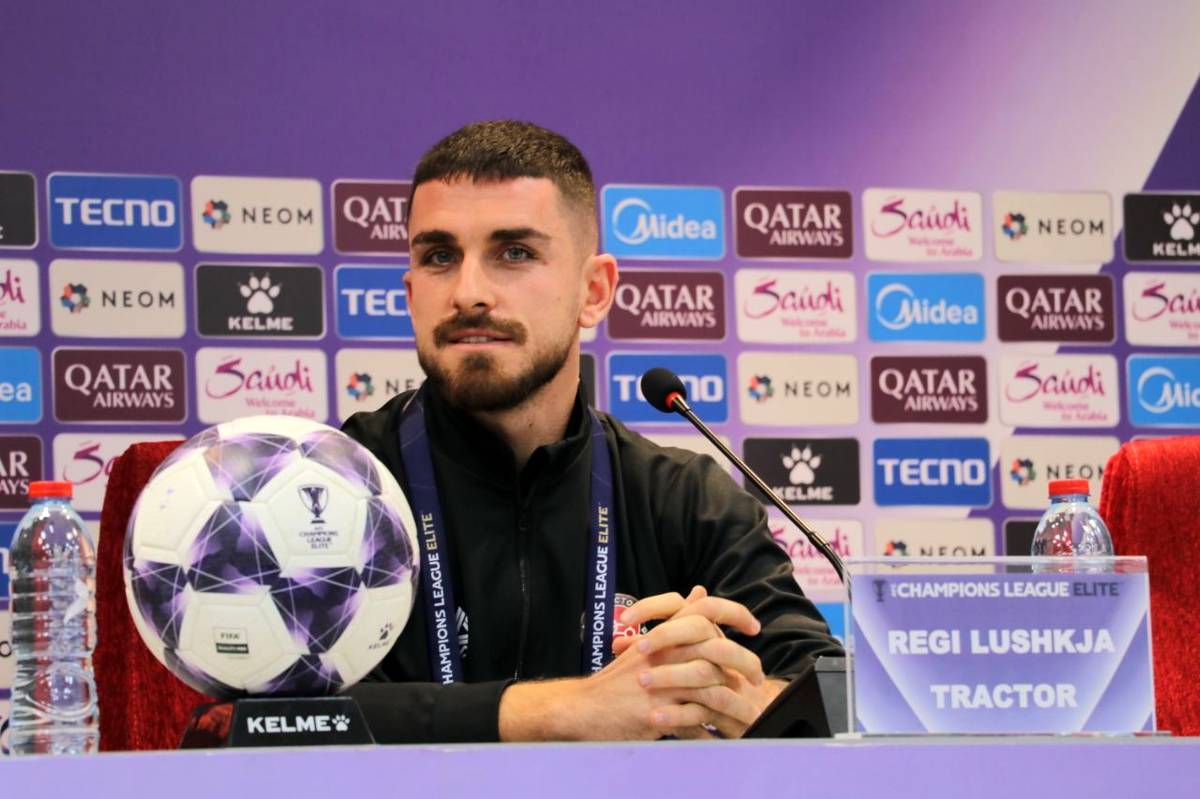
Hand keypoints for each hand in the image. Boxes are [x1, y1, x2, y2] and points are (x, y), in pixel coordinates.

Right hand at [498, 587, 765, 740]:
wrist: (583, 707)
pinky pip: (693, 718)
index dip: (733, 613)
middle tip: (757, 676)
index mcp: (663, 635)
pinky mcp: (656, 709)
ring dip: (730, 697)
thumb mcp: (648, 645)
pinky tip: (718, 735)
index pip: (704, 610)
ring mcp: (660, 680)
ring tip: (745, 709)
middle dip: (743, 662)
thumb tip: (700, 592)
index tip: (754, 626)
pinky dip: (709, 729)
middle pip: (715, 647)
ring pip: (709, 682)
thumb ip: (677, 620)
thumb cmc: (617, 681)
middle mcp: (663, 652)